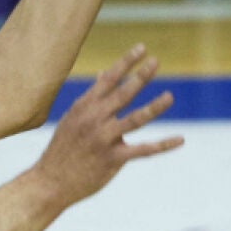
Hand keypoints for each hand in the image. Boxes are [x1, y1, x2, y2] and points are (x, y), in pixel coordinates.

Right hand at [30, 45, 182, 206]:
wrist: (50, 182)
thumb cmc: (63, 149)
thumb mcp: (73, 119)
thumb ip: (91, 99)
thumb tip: (103, 74)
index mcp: (84, 107)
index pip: (108, 79)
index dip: (126, 62)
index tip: (141, 48)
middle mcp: (94, 120)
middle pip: (122, 94)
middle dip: (140, 77)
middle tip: (156, 62)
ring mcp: (103, 139)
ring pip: (134, 120)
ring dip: (154, 107)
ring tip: (169, 96)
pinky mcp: (112, 160)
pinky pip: (143, 150)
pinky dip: (163, 145)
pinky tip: (180, 140)